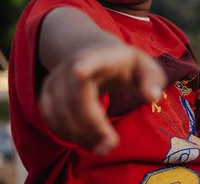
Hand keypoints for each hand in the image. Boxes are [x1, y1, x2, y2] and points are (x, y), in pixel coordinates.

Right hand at [39, 45, 166, 154]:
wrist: (94, 54)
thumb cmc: (125, 65)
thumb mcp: (145, 66)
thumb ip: (153, 79)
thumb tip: (152, 97)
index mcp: (102, 57)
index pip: (92, 59)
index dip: (86, 66)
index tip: (80, 71)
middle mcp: (73, 65)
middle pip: (76, 97)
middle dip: (92, 124)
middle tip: (111, 144)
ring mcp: (56, 79)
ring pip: (60, 112)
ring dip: (81, 135)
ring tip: (104, 146)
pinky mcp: (46, 94)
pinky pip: (51, 120)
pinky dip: (68, 135)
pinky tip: (88, 141)